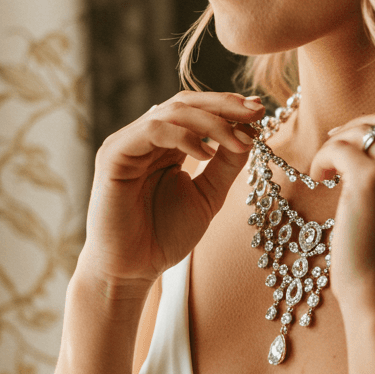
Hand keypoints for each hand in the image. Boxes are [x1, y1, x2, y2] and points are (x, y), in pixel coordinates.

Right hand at [78, 91, 264, 292]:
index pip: (197, 110)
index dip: (229, 107)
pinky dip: (184, 136)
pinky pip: (152, 130)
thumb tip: (250, 133)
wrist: (132, 271)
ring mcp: (127, 144)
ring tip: (239, 141)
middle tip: (256, 112)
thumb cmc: (163, 237)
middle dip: (225, 105)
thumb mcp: (207, 196)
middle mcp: (144, 139)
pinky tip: (207, 154)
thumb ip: (226, 166)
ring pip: (171, 111)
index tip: (260, 112)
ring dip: (212, 122)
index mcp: (164, 145)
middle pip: (185, 102)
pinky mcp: (114, 155)